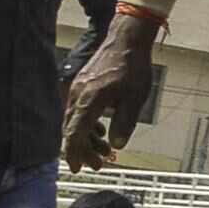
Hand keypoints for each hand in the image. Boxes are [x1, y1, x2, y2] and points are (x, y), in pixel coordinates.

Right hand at [61, 7, 161, 169]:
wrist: (127, 39)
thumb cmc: (133, 67)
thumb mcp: (135, 98)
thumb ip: (124, 123)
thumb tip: (117, 145)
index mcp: (89, 100)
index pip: (75, 133)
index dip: (74, 152)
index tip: (76, 168)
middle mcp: (78, 95)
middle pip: (73, 130)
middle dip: (84, 150)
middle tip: (98, 165)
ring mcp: (78, 89)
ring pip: (76, 121)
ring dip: (88, 138)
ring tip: (105, 151)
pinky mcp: (83, 85)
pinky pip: (80, 110)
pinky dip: (88, 124)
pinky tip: (101, 132)